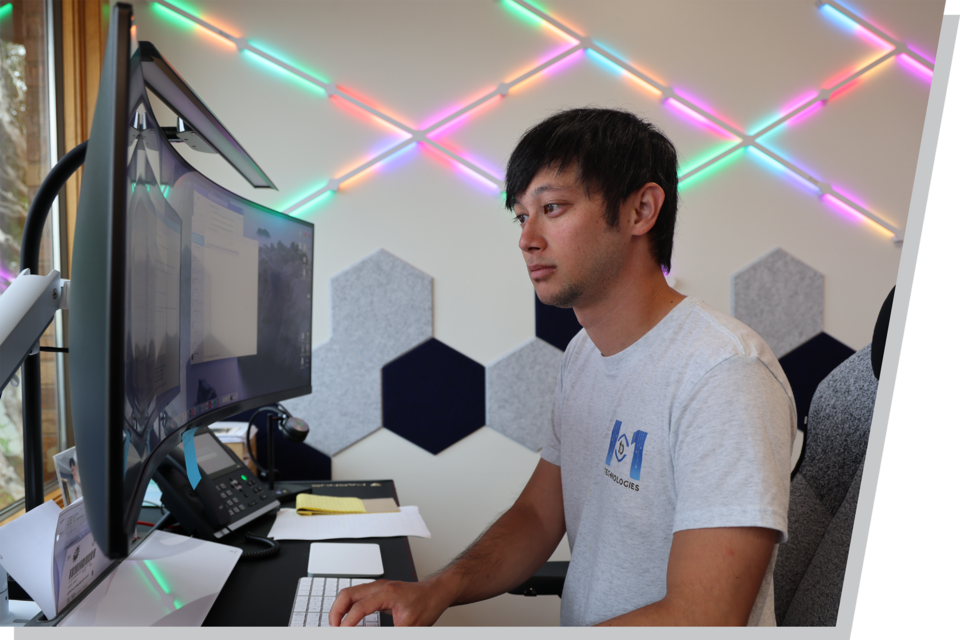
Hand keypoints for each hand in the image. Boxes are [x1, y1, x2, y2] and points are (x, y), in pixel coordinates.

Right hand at [328, 577, 452, 626]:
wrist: (437, 592)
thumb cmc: (428, 604)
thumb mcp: (411, 627)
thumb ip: (391, 634)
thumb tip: (373, 636)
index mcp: (387, 592)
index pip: (359, 607)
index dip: (348, 623)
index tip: (342, 633)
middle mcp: (380, 586)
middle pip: (347, 594)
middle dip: (336, 612)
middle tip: (333, 628)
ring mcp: (378, 587)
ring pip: (350, 593)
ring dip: (340, 608)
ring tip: (337, 625)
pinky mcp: (378, 591)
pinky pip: (356, 595)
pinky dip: (348, 606)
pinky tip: (348, 618)